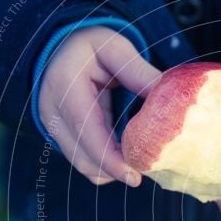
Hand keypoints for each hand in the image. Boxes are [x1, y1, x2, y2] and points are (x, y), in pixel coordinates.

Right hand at [39, 26, 161, 185]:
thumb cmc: (90, 45)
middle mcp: (52, 110)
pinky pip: (82, 159)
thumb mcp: (115, 47)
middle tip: (146, 173)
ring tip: (139, 163)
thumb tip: (168, 96)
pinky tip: (125, 157)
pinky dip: (104, 164)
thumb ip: (139, 72)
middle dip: (115, 170)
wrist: (59, 47)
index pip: (86, 129)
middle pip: (83, 155)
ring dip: (110, 169)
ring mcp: (52, 125)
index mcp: (65, 85)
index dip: (110, 157)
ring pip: (82, 163)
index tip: (134, 176)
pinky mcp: (58, 135)